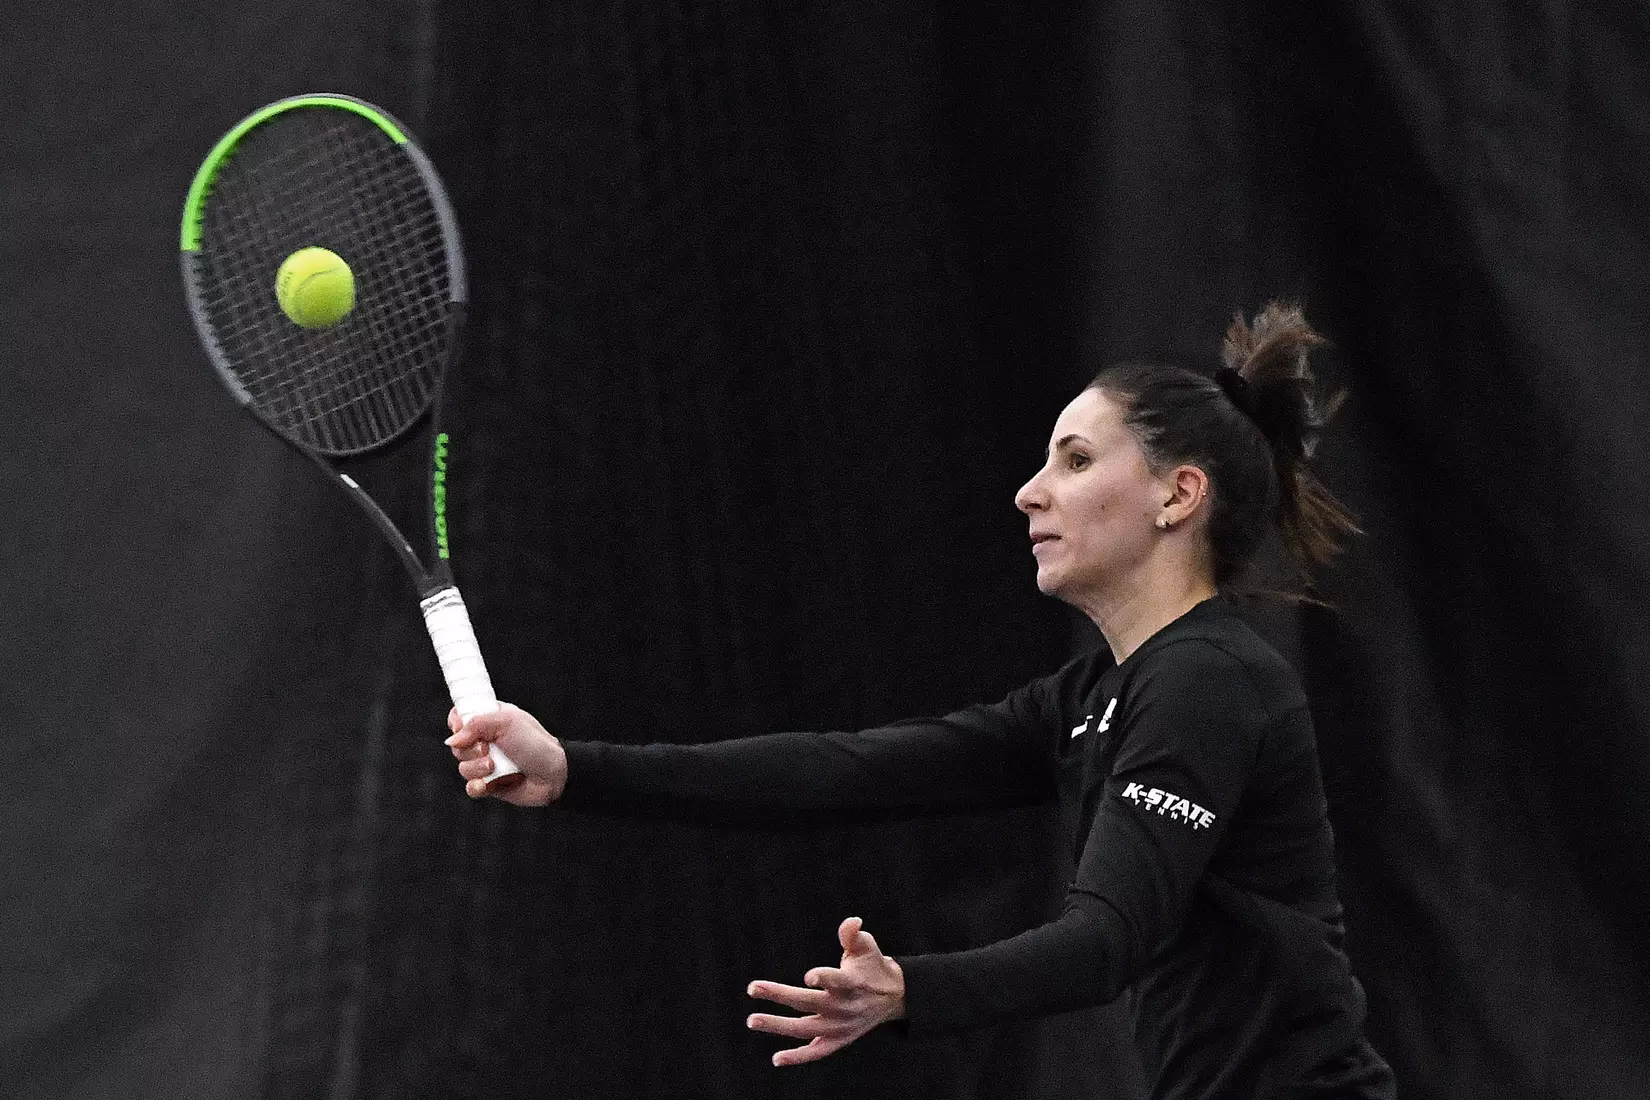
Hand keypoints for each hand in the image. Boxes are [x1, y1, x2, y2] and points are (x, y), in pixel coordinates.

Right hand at [445, 702, 566, 806]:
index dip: (457, 722)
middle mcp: (487, 741)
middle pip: (457, 745)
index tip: (462, 727)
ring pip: (463, 767)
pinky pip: (470, 787)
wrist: (553, 774)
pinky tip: (488, 784)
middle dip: (469, 749)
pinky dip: (477, 786)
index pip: (461, 716)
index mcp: (491, 720)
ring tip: (494, 766)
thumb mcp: (506, 722)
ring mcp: (487, 763)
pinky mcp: (490, 784)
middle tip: (487, 748)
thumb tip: (452, 740)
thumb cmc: (535, 743)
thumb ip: (475, 724)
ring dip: (476, 768)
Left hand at [746, 917, 905, 1066]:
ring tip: (752, 1020)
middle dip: (780, 995)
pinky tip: (777, 1058)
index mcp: (853, 983)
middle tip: (753, 988)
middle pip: (809, 1003)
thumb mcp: (866, 947)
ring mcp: (840, 1027)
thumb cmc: (872, 966)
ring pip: (805, 1029)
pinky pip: (816, 1052)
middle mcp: (845, 1007)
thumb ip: (853, 934)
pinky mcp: (839, 1040)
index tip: (808, 977)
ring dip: (778, 1025)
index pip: (838, 981)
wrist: (893, 997)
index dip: (824, 978)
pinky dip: (798, 1057)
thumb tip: (852, 921)